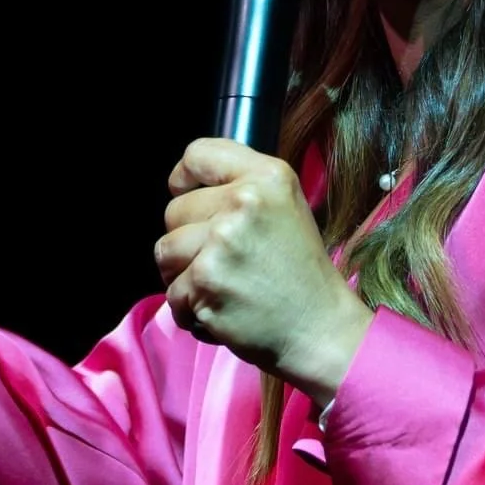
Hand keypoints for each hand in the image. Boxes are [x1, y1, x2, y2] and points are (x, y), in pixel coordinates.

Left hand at [155, 137, 373, 402]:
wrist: (319, 329)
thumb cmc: (300, 272)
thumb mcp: (286, 207)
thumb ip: (241, 187)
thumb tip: (183, 184)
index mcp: (268, 176)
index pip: (197, 154)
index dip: (185, 179)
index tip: (187, 195)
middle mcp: (244, 202)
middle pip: (174, 210)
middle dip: (188, 238)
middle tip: (224, 261)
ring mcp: (221, 242)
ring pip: (165, 251)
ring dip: (183, 274)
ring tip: (220, 285)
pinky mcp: (204, 282)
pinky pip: (172, 293)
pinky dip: (190, 309)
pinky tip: (222, 309)